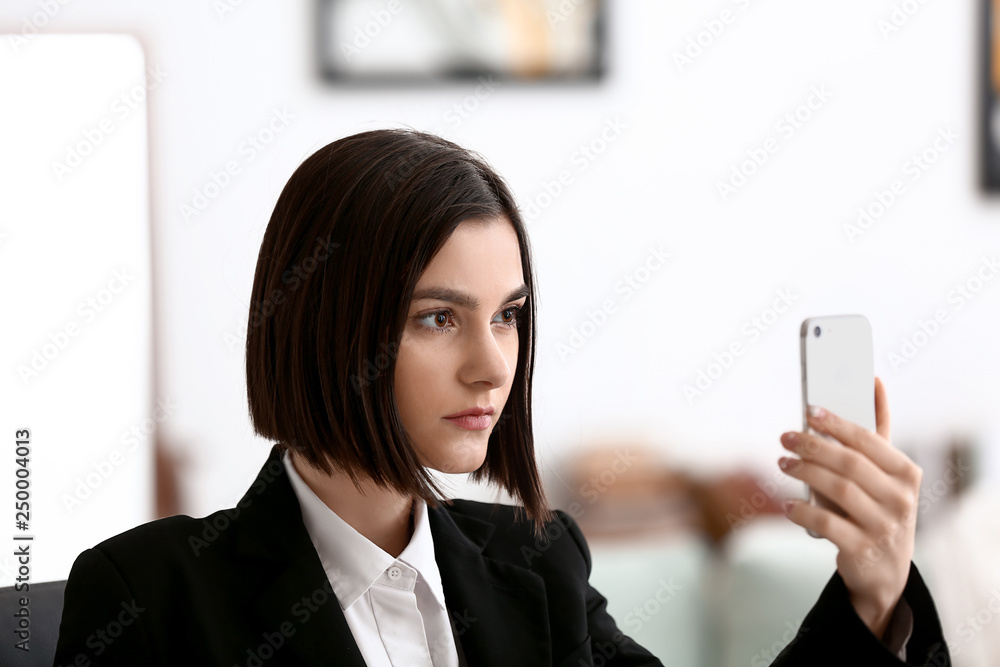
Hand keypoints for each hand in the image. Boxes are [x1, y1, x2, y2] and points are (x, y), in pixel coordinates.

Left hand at [777, 376, 920, 638]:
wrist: (884, 570)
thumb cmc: (878, 507)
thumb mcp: (884, 474)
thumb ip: (877, 432)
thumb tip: (874, 382)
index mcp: (907, 473)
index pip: (869, 441)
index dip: (838, 423)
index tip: (809, 411)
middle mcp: (901, 499)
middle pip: (850, 463)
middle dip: (813, 446)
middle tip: (785, 437)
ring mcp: (884, 527)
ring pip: (839, 490)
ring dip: (805, 472)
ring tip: (783, 463)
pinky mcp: (863, 550)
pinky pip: (828, 525)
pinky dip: (804, 512)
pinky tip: (788, 505)